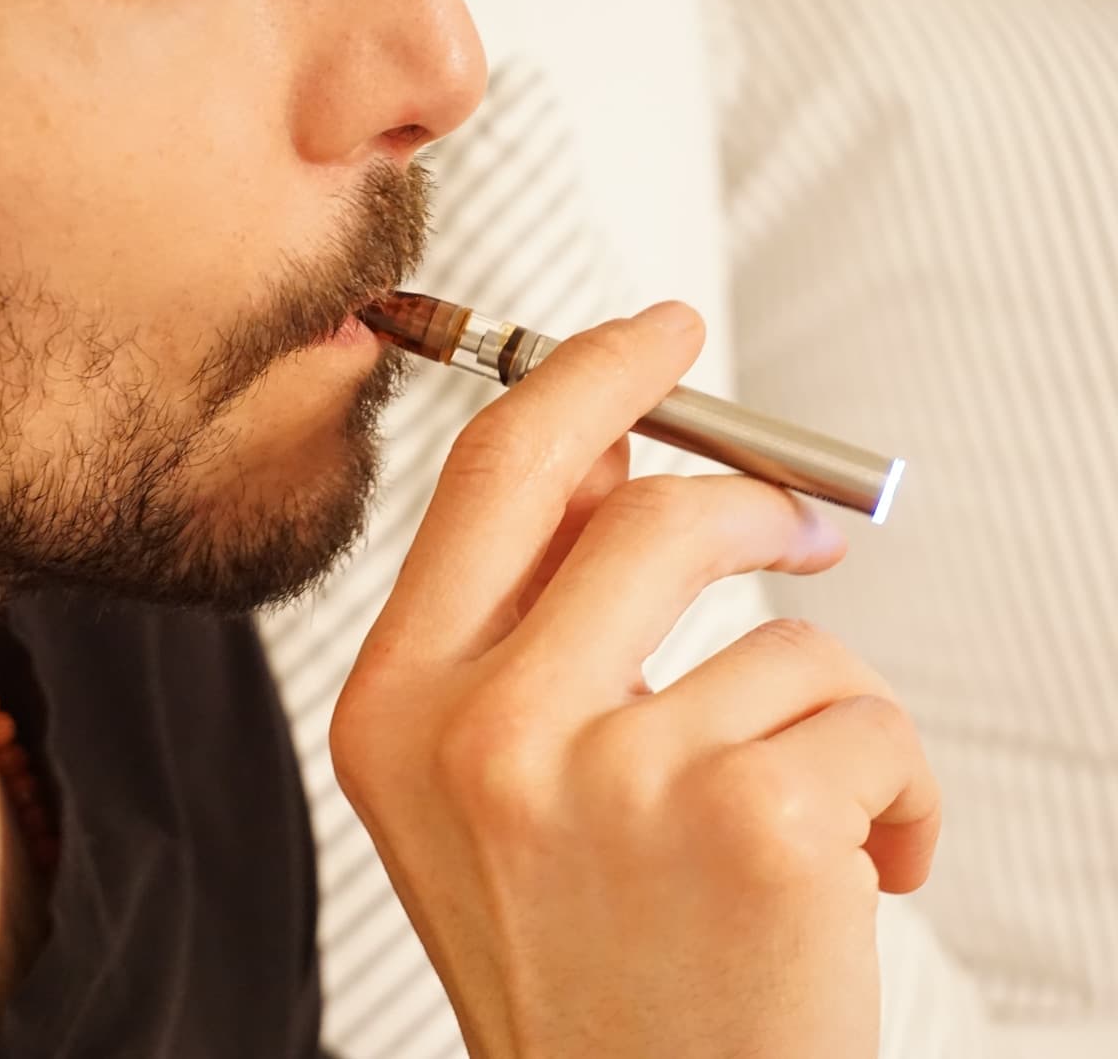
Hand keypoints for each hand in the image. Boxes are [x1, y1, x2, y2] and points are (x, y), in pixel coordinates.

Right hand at [332, 302, 939, 1058]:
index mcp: (395, 710)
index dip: (588, 376)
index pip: (497, 474)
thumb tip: (614, 453)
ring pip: (786, 630)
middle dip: (753, 498)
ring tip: (817, 805)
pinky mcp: (748, 825)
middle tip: (806, 526)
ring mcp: (609, 778)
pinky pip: (869, 718)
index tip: (659, 331)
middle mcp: (478, 735)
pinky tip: (859, 874)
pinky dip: (898, 787)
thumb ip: (531, 618)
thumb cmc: (582, 963)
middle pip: (648, 511)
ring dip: (830, 708)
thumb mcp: (497, 787)